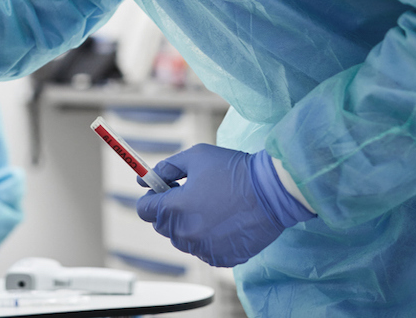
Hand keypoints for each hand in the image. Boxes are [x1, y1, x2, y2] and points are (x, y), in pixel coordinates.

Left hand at [135, 145, 313, 266]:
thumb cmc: (233, 170)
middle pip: (162, 226)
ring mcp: (204, 249)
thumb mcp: (195, 157)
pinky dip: (207, 238)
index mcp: (175, 208)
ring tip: (210, 206)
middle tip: (189, 194)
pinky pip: (203, 249)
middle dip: (169, 210)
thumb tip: (143, 180)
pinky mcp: (221, 258)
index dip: (151, 198)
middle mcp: (186, 234)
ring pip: (182, 239)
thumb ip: (166, 168)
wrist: (272, 191)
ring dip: (188, 225)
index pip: (144, 210)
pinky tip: (223, 221)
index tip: (163, 190)